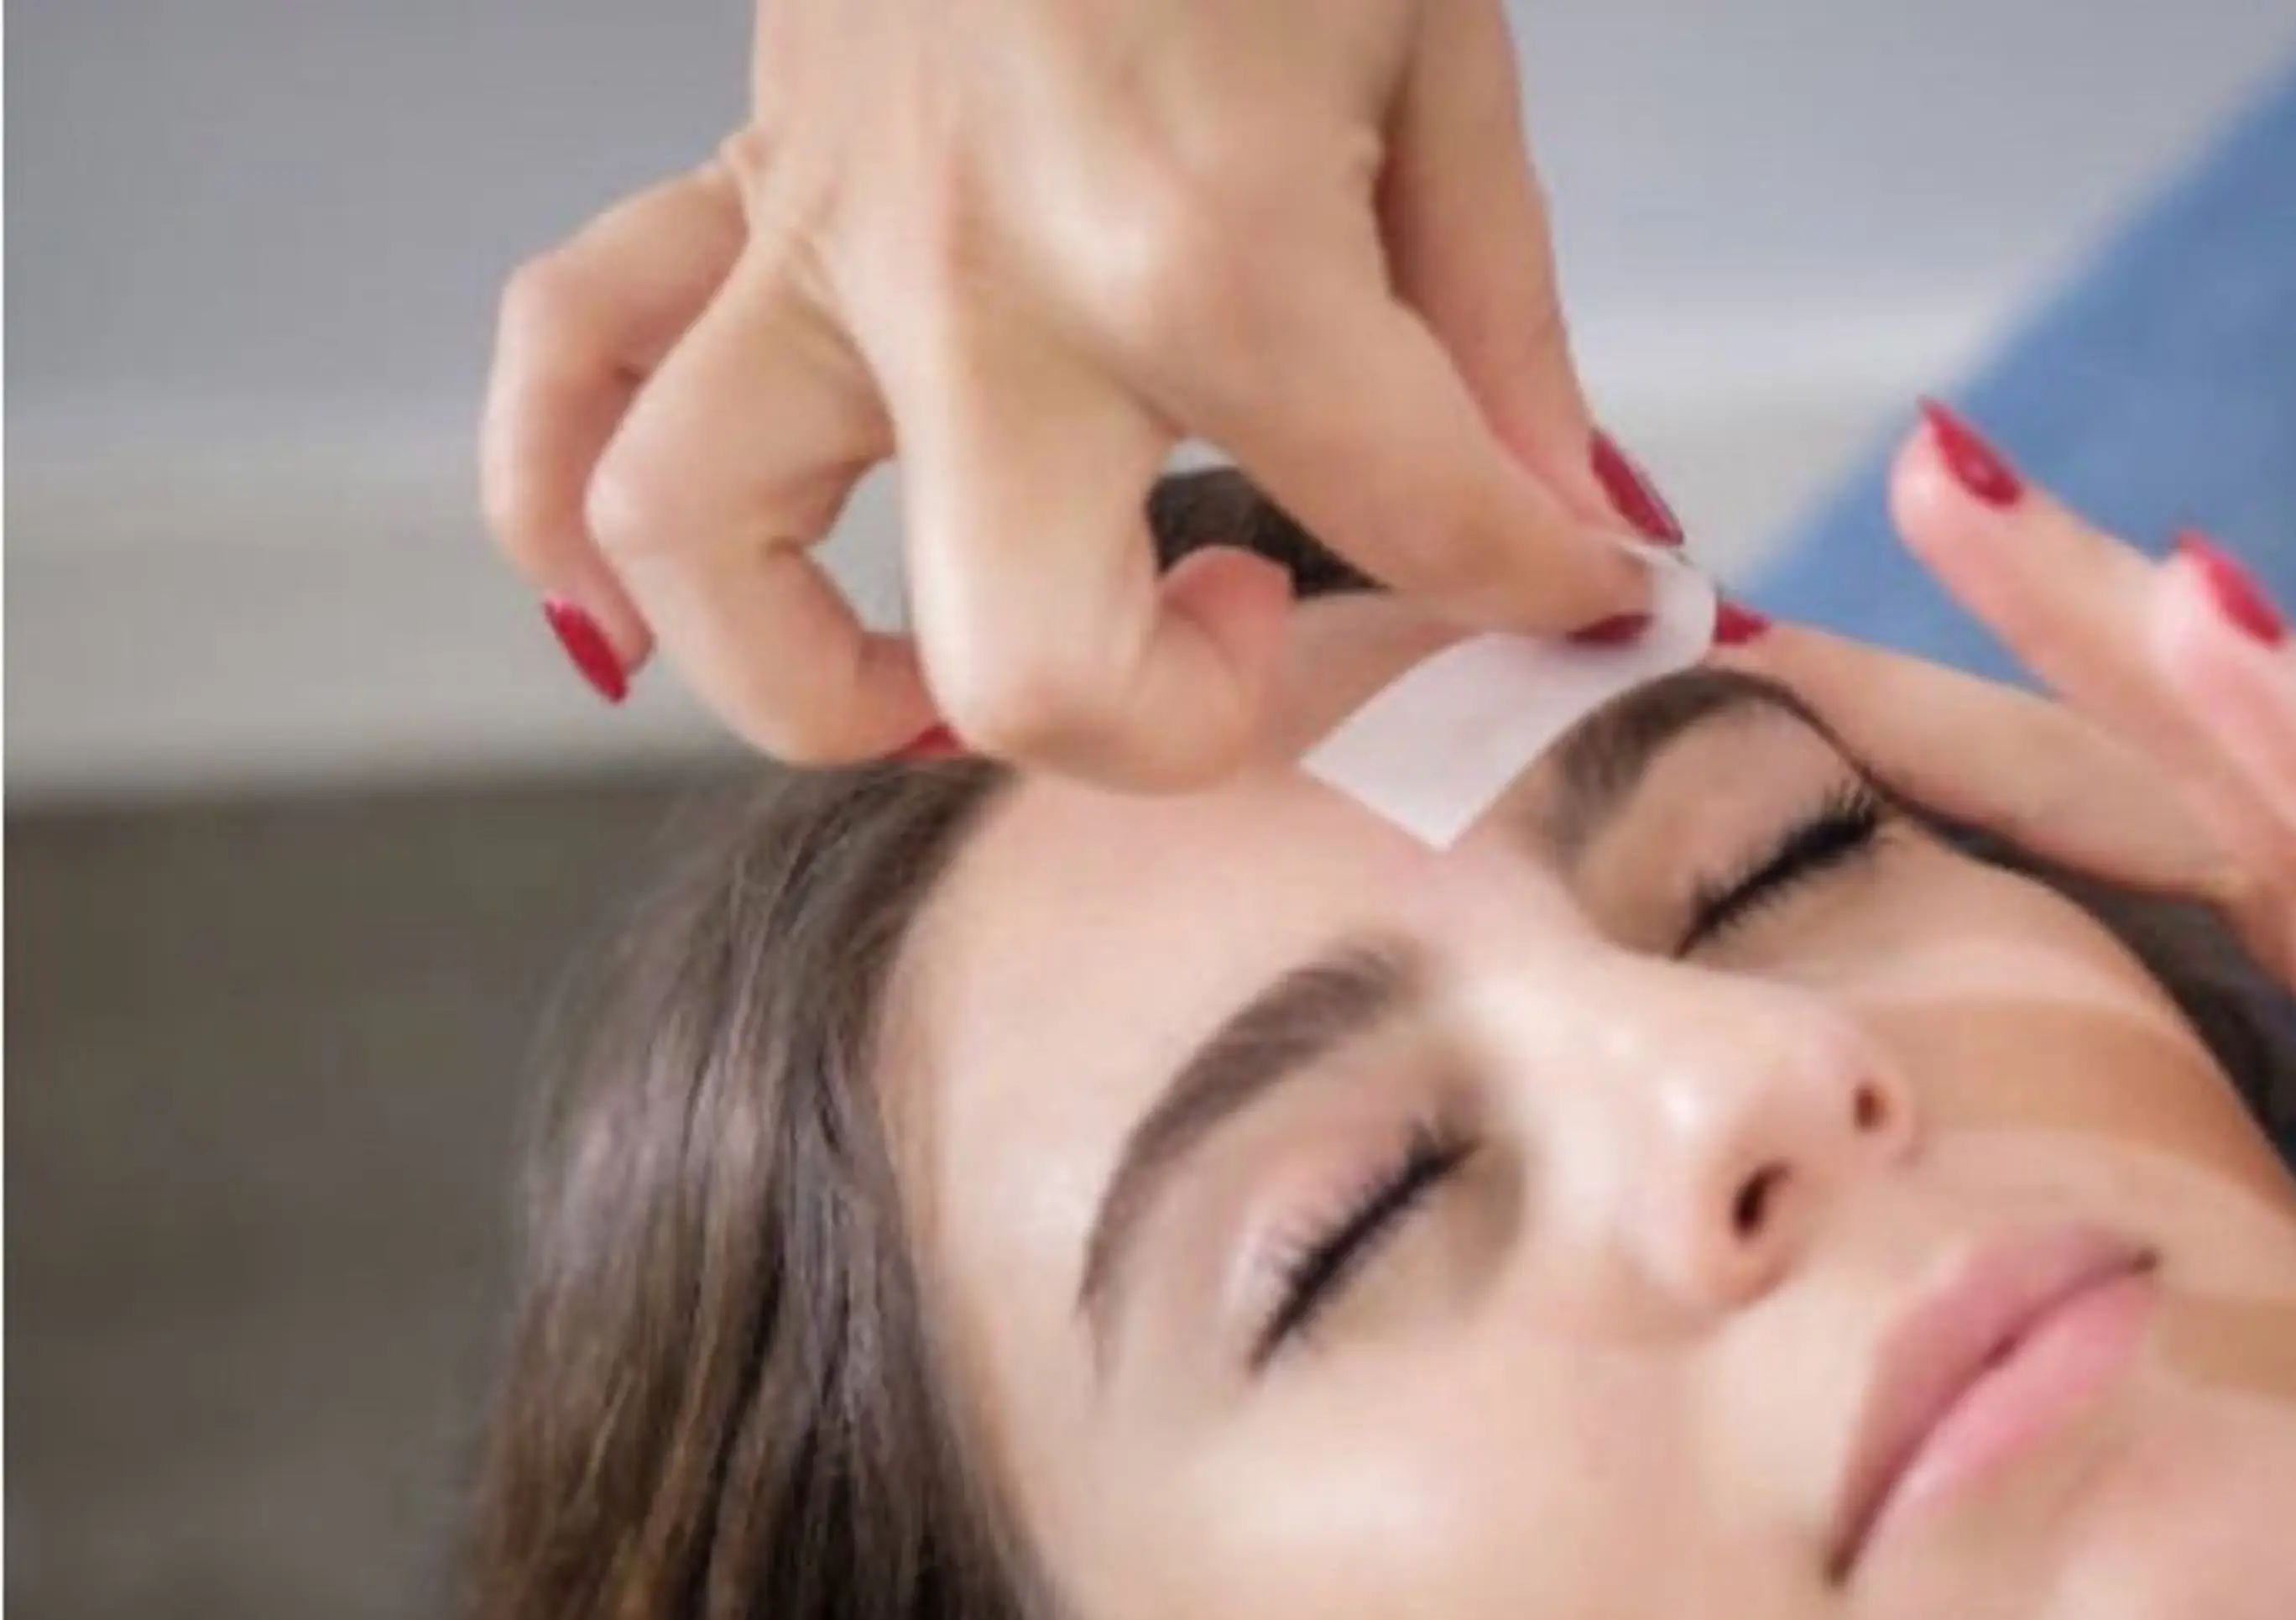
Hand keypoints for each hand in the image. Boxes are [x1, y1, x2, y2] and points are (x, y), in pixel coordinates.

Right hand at [482, 0, 1649, 784]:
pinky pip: (574, 361)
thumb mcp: (1439, 55)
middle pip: (1028, 670)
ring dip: (826, 679)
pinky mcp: (748, 180)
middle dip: (1175, 725)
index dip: (1541, 586)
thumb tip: (1547, 528)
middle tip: (1258, 628)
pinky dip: (562, 503)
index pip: (1418, 521)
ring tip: (964, 678)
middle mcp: (986, 275)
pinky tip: (628, 610)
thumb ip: (1489, 329)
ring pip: (704, 544)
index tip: (1582, 589)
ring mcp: (831, 234)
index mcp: (1208, 242)